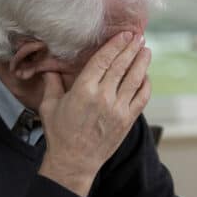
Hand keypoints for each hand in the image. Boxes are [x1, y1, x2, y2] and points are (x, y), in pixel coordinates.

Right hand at [38, 31, 152, 196]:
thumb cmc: (59, 134)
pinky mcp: (127, 121)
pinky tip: (145, 77)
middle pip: (122, 65)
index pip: (104, 60)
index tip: (124, 35)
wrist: (74, 162)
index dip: (116, 45)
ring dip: (142, 62)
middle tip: (138, 37)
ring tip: (146, 51)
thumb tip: (50, 68)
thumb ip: (52, 84)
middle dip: (131, 48)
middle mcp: (103, 97)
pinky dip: (145, 85)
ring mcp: (118, 109)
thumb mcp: (49, 106)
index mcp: (83, 90)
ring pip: (135, 79)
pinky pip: (142, 98)